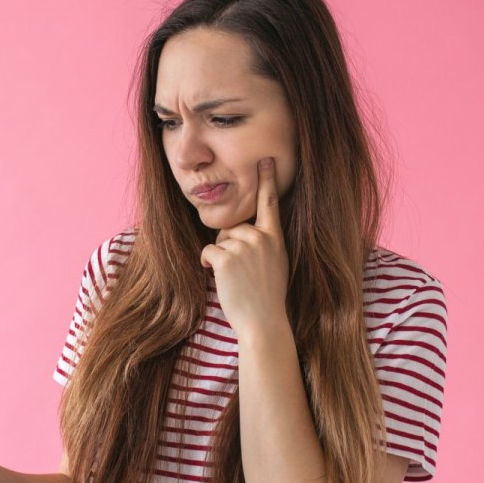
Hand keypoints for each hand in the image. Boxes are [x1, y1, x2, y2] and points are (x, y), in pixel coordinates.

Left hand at [199, 157, 289, 338]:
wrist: (264, 322)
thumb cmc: (267, 296)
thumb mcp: (275, 263)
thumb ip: (263, 243)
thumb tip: (239, 231)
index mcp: (275, 238)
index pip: (270, 203)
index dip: (267, 180)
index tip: (265, 159)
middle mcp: (261, 237)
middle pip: (233, 227)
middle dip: (229, 244)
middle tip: (241, 271)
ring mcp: (244, 247)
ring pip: (220, 239)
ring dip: (220, 257)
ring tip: (235, 278)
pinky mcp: (226, 258)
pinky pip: (208, 250)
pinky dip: (208, 263)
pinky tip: (217, 275)